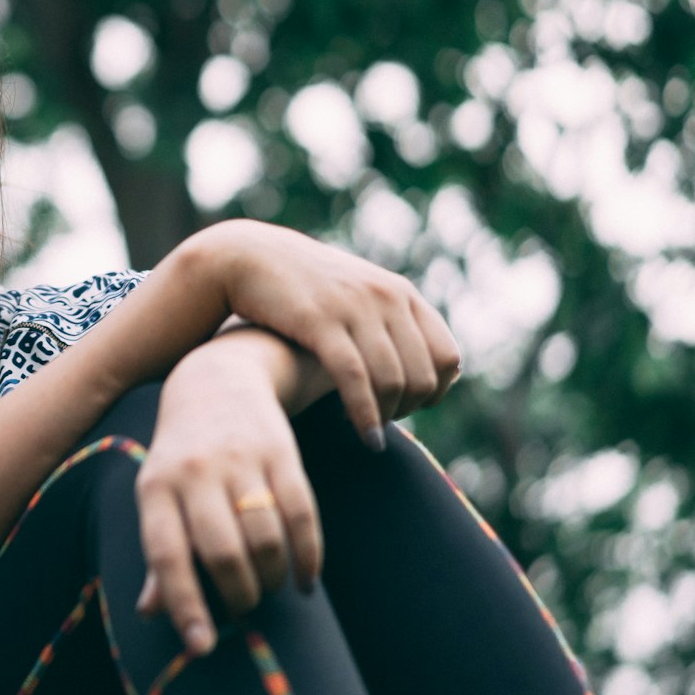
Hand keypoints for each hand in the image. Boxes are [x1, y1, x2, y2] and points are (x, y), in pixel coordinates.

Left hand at [133, 332, 319, 654]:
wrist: (216, 379)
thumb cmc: (180, 455)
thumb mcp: (159, 495)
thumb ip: (160, 554)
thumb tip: (150, 612)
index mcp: (155, 488)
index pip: (168, 555)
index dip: (185, 604)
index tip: (201, 648)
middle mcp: (194, 472)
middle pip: (223, 552)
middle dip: (239, 596)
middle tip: (245, 610)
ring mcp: (240, 459)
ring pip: (265, 537)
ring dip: (272, 578)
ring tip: (271, 589)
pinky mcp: (281, 451)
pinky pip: (302, 513)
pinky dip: (308, 555)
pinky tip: (305, 578)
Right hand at [198, 219, 459, 446]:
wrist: (246, 257)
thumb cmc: (301, 287)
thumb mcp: (356, 294)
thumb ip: (387, 322)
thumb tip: (417, 366)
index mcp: (400, 292)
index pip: (447, 356)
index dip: (436, 391)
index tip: (409, 408)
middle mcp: (386, 297)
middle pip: (424, 376)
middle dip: (408, 410)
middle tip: (384, 423)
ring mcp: (355, 307)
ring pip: (393, 381)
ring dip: (387, 418)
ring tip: (372, 437)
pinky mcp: (321, 321)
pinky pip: (356, 379)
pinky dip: (365, 415)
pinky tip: (365, 437)